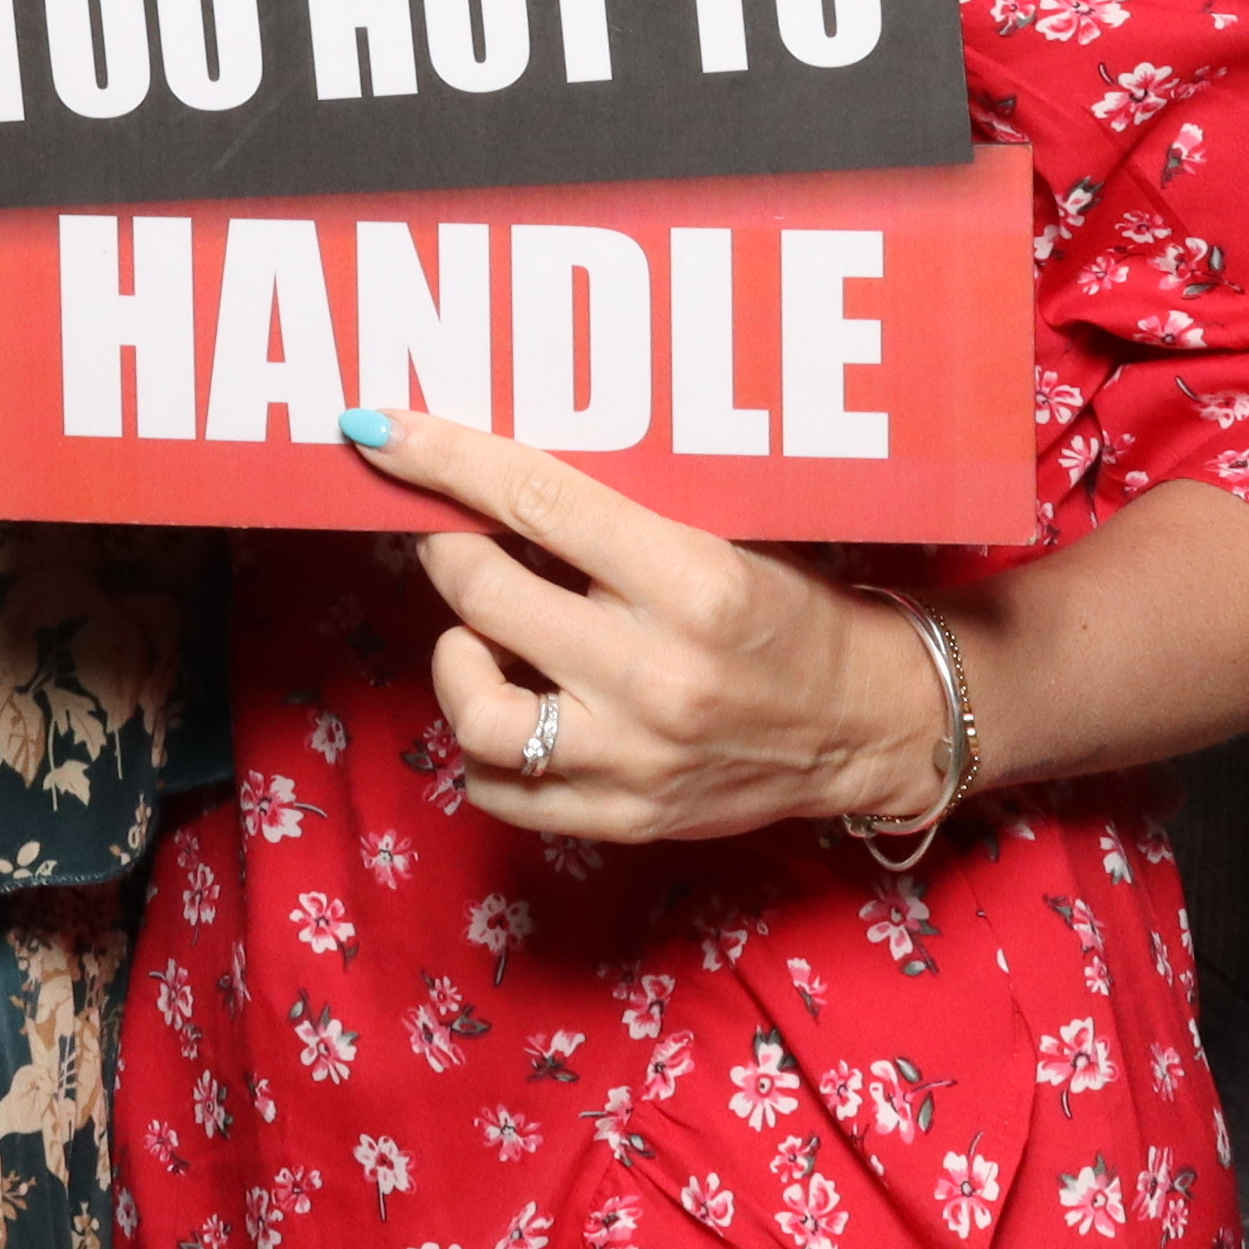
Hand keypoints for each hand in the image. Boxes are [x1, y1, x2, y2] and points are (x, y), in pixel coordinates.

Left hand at [342, 407, 948, 846]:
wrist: (867, 723)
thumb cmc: (793, 612)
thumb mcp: (725, 538)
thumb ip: (619, 517)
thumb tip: (494, 475)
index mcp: (692, 582)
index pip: (538, 501)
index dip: (446, 460)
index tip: (381, 430)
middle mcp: (656, 675)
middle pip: (485, 596)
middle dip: (449, 551)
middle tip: (456, 536)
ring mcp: (634, 758)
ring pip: (476, 710)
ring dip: (458, 658)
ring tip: (484, 636)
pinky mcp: (623, 818)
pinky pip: (500, 790)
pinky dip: (484, 746)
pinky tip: (513, 704)